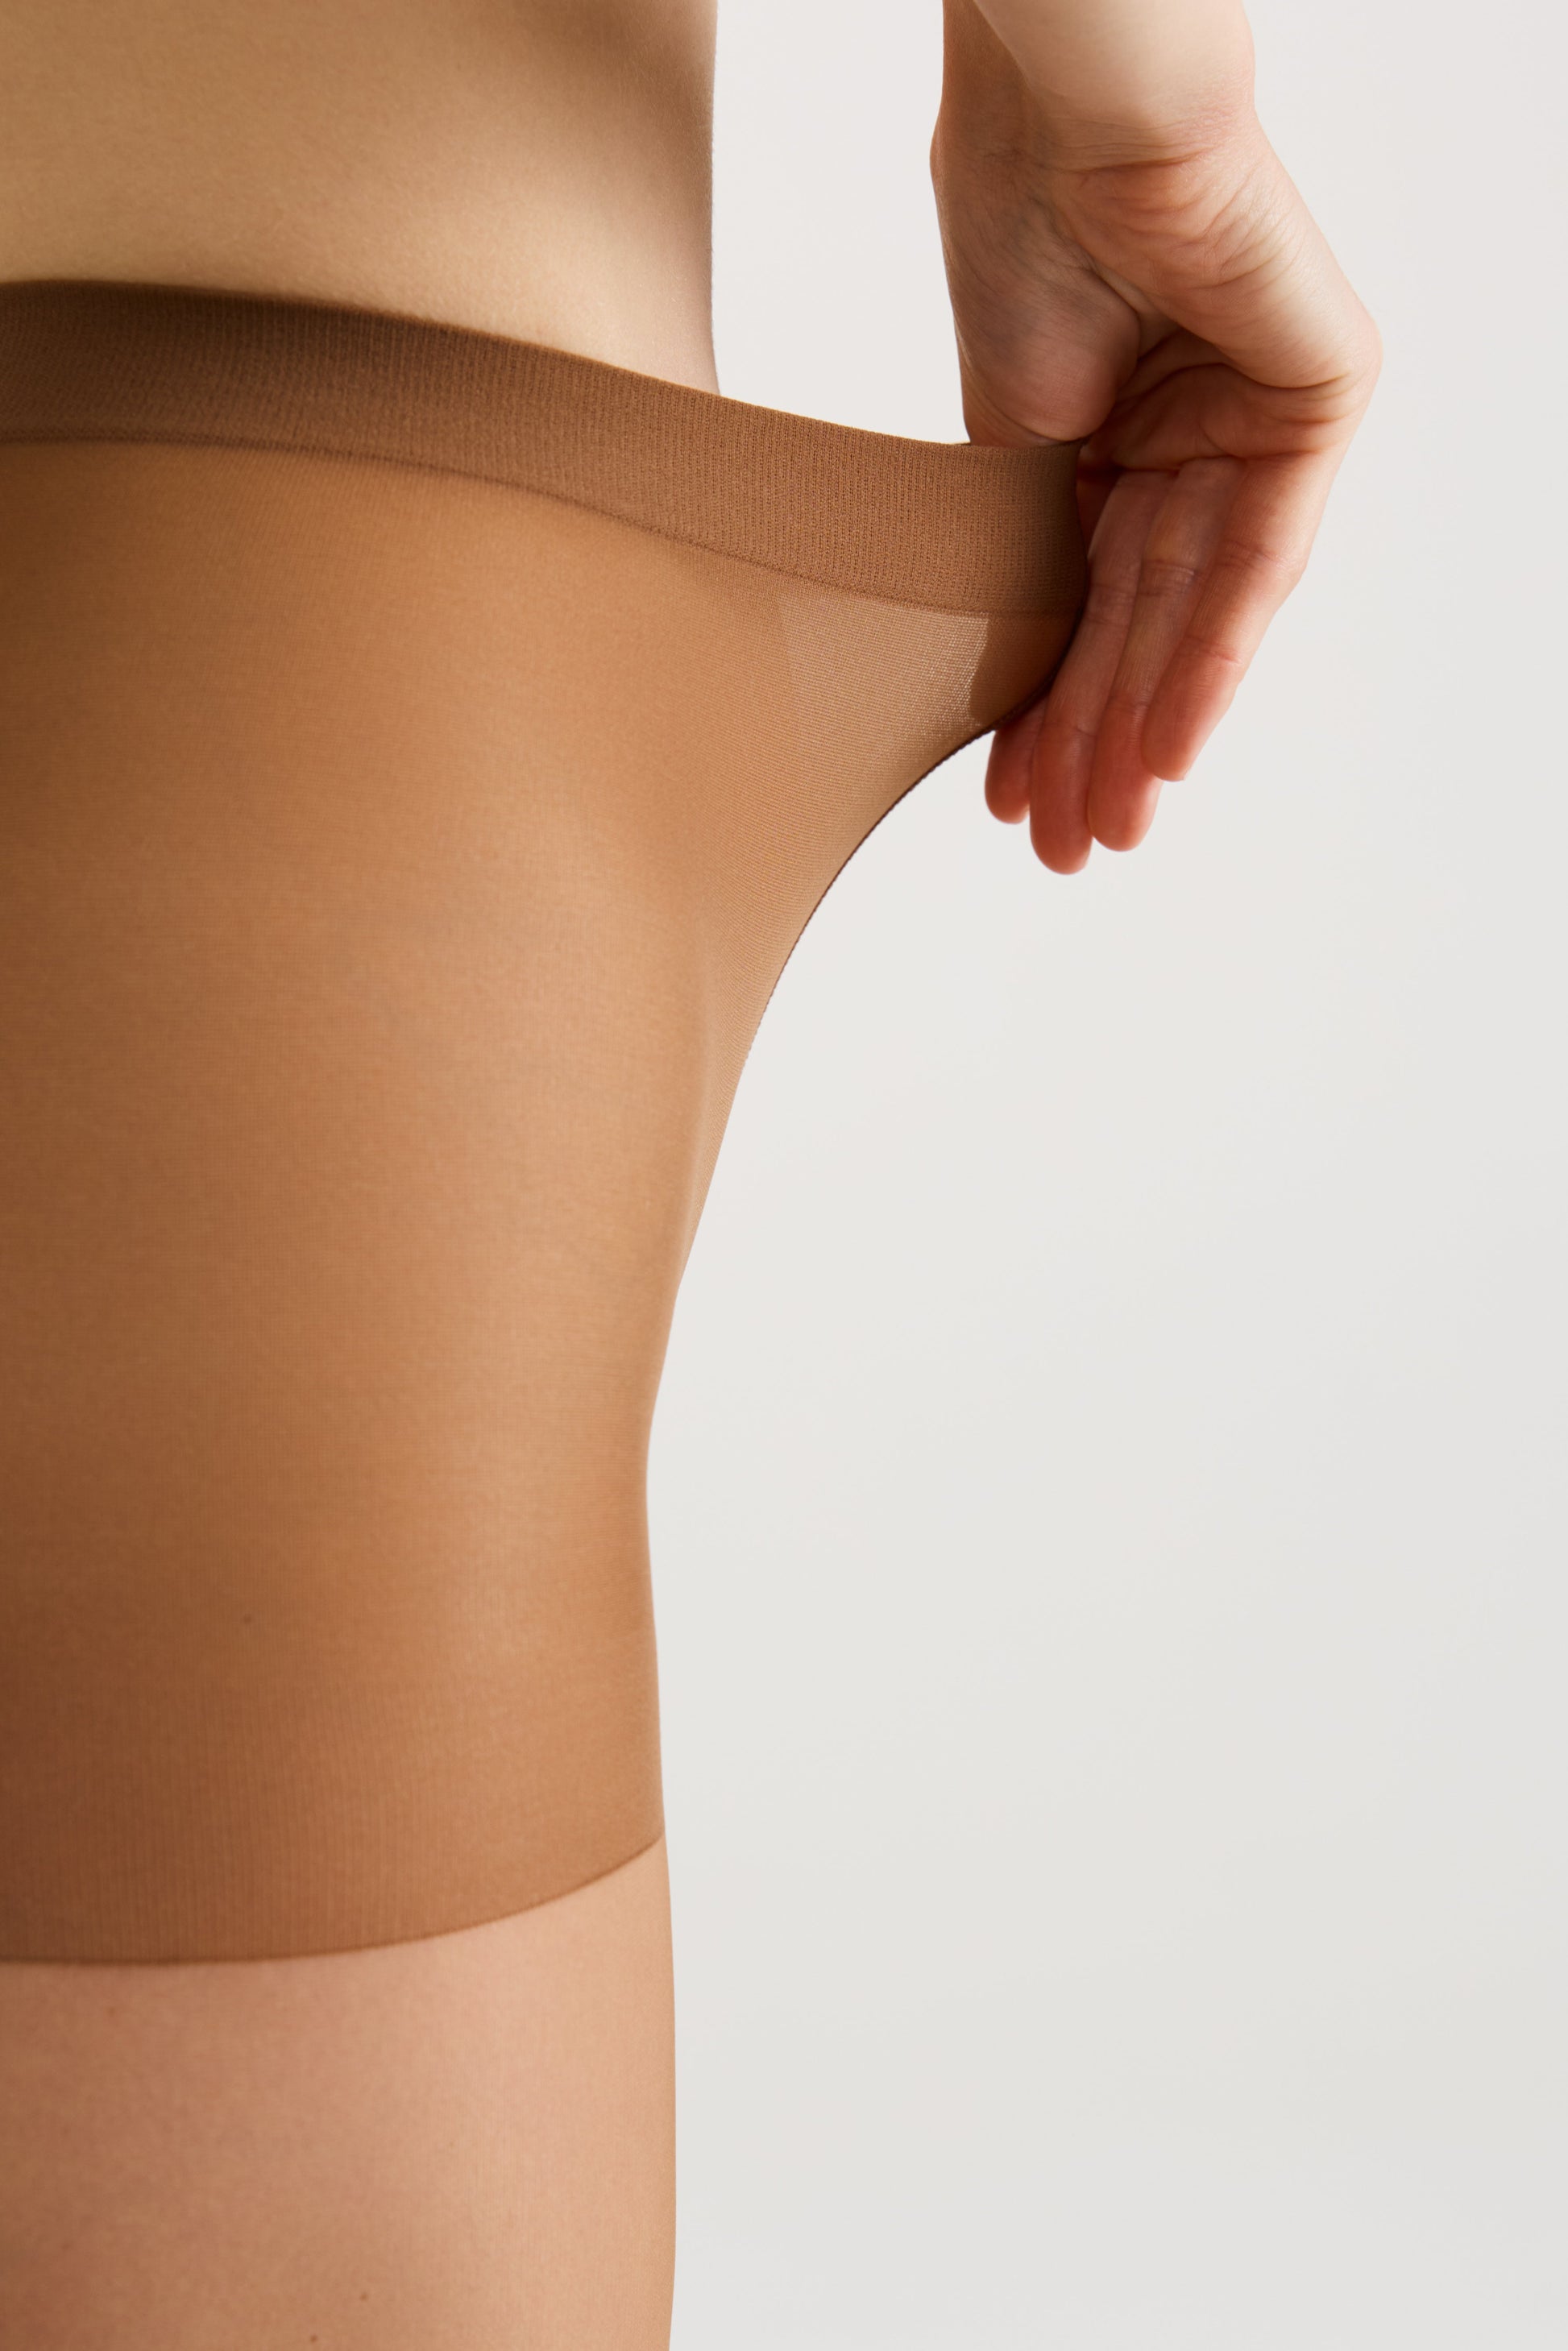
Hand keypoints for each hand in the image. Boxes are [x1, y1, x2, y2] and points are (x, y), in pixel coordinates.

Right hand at [931, 0, 1380, 871]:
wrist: (1068, 124)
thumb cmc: (1017, 234)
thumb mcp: (1005, 438)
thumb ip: (1026, 549)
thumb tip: (1000, 670)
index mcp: (1123, 430)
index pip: (1091, 596)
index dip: (1051, 704)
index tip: (1009, 796)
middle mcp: (1201, 433)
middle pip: (1146, 619)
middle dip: (1096, 739)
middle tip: (1059, 841)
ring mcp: (1264, 419)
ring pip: (1197, 608)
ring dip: (1144, 726)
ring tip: (1098, 824)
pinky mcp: (1319, 400)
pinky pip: (1257, 559)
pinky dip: (1209, 659)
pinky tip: (1165, 751)